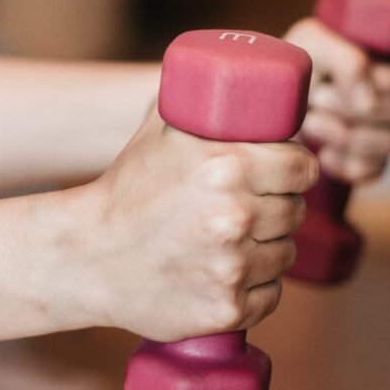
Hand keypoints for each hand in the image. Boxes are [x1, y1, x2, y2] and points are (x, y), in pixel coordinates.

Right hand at [78, 106, 317, 341]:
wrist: (86, 256)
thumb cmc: (126, 188)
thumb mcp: (161, 131)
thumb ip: (203, 103)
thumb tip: (242, 80)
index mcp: (228, 166)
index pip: (303, 168)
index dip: (295, 169)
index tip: (283, 174)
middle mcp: (236, 216)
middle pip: (296, 210)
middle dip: (278, 206)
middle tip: (249, 207)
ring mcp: (232, 267)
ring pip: (285, 254)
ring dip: (267, 247)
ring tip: (232, 240)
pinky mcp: (227, 309)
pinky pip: (271, 294)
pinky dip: (255, 286)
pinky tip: (225, 272)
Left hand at [284, 18, 389, 184]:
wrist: (268, 103)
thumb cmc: (296, 64)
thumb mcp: (313, 43)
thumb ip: (346, 60)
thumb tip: (368, 101)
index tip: (358, 77)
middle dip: (351, 104)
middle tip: (317, 97)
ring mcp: (384, 131)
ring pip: (387, 141)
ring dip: (341, 132)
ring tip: (310, 121)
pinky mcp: (368, 161)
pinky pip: (371, 170)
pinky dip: (341, 162)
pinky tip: (321, 152)